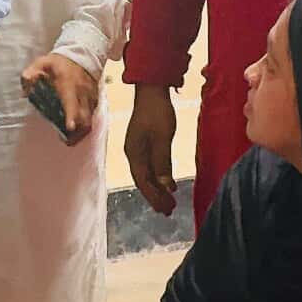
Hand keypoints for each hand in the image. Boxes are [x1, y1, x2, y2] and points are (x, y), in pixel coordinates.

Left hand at [21, 54, 100, 145]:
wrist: (83, 56)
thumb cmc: (59, 63)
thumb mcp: (42, 63)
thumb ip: (31, 73)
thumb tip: (26, 88)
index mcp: (69, 84)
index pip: (72, 101)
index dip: (71, 115)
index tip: (69, 127)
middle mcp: (82, 93)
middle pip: (84, 117)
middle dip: (76, 132)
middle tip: (65, 140)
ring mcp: (90, 98)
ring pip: (89, 121)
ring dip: (80, 133)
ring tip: (69, 140)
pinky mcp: (93, 102)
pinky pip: (91, 118)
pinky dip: (84, 128)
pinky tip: (75, 132)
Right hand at [124, 85, 178, 215]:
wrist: (152, 90)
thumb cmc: (157, 112)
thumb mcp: (162, 138)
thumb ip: (162, 162)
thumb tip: (165, 186)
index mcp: (135, 154)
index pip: (143, 182)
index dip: (154, 197)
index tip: (165, 209)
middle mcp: (133, 154)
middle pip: (143, 181)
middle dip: (155, 197)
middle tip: (168, 211)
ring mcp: (138, 149)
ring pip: (147, 175)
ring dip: (158, 189)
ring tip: (169, 202)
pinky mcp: (144, 144)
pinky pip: (151, 166)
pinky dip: (159, 177)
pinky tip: (168, 184)